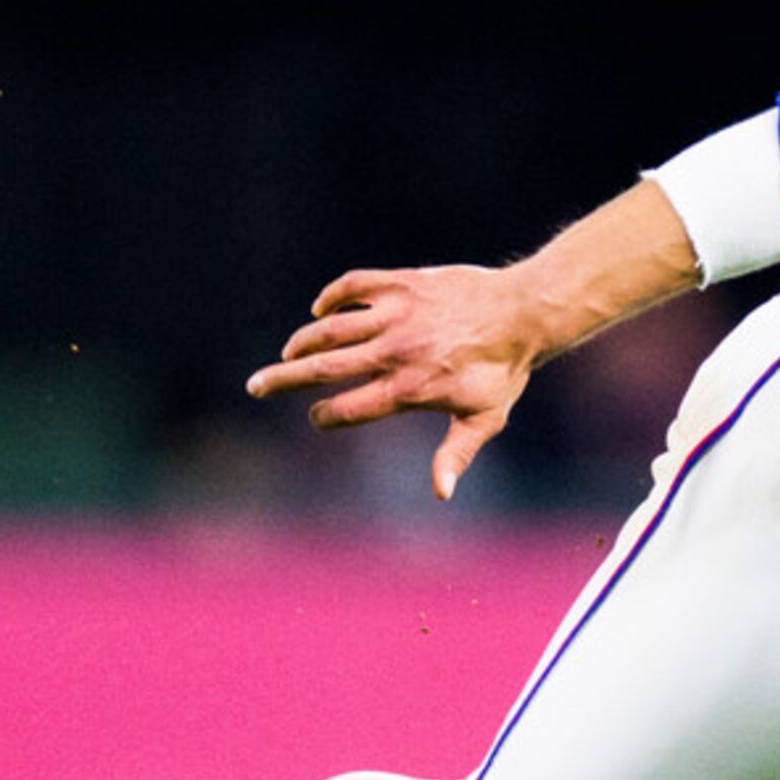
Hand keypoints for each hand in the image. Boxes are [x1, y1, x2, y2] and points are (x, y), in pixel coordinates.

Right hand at [240, 182, 703, 504]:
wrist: (524, 313)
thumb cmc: (503, 372)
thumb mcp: (484, 419)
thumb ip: (455, 455)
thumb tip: (440, 495)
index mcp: (409, 389)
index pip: (349, 408)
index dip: (326, 416)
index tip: (317, 418)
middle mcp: (394, 352)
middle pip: (323, 368)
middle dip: (283, 379)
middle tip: (254, 385)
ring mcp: (395, 314)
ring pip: (331, 327)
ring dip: (303, 341)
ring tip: (289, 352)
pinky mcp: (401, 284)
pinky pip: (353, 285)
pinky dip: (331, 296)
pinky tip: (321, 310)